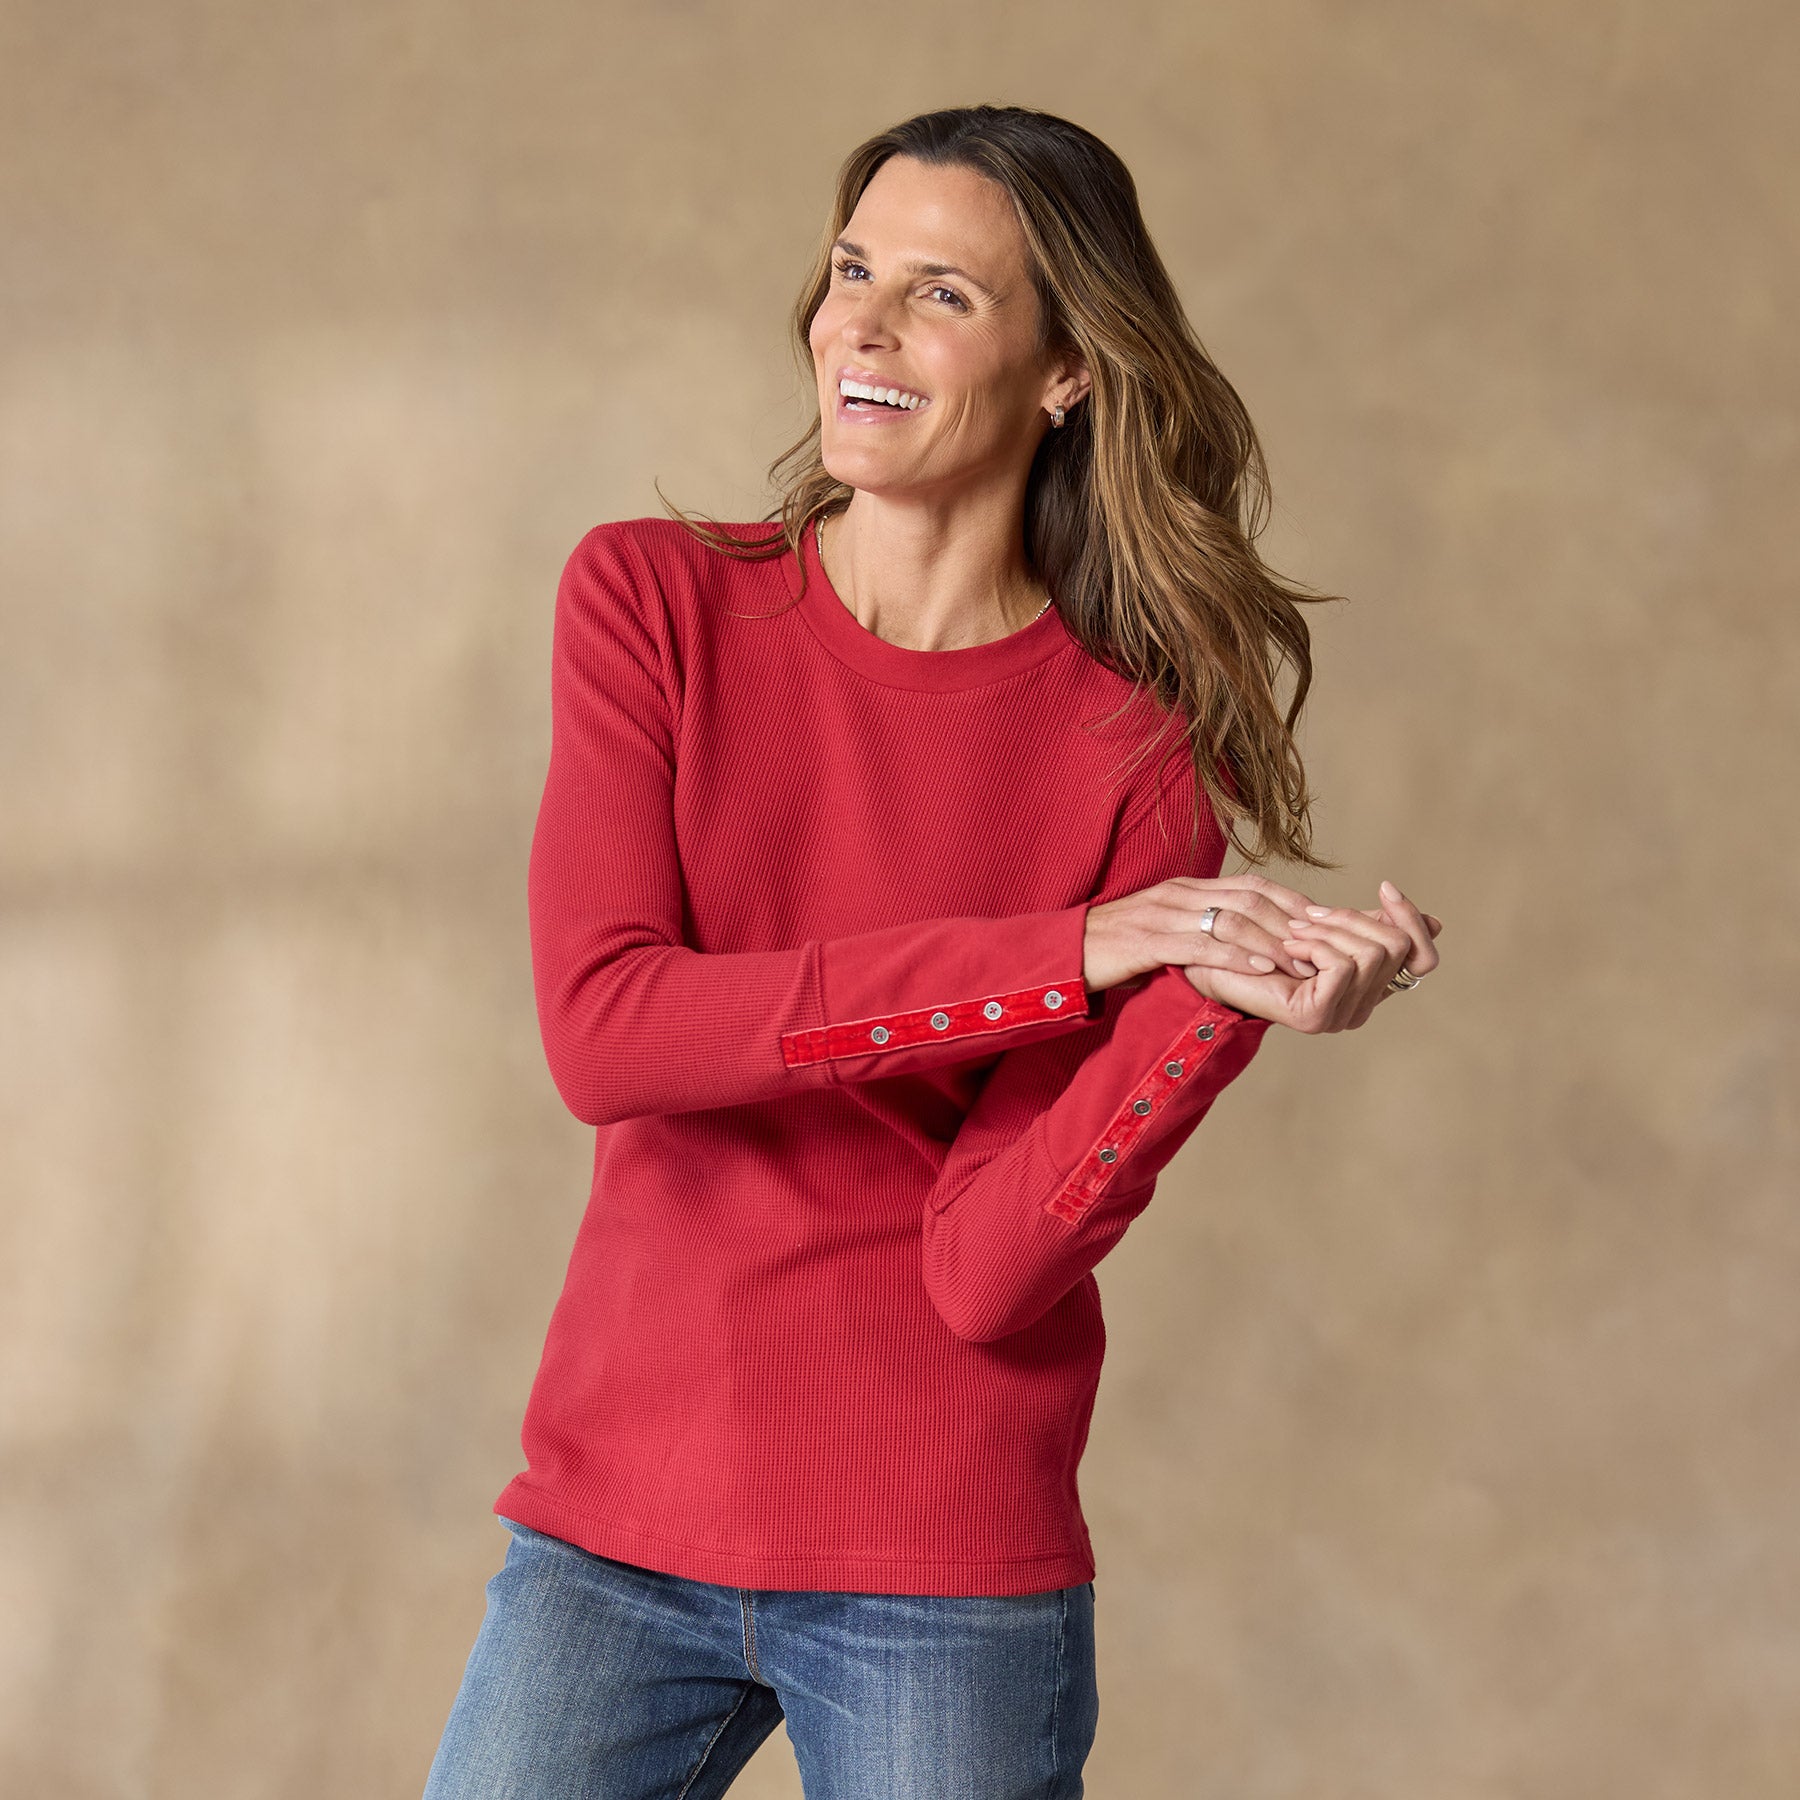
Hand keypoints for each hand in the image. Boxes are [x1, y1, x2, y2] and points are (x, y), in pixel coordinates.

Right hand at [1083, 872, 1330, 991]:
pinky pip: (1200, 946)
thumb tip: (1241, 946)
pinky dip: (1235, 957)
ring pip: (1230, 920)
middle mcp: (1179, 894)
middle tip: (1323, 946)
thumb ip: (1198, 930)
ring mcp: (1162, 915)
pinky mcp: (1146, 942)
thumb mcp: (1162, 929)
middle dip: (1290, 922)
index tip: (1321, 922)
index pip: (1251, 885)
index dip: (1290, 902)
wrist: (1064, 953)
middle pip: (1249, 898)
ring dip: (1271, 942)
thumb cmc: (1114, 948)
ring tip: (1300, 962)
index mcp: (1186, 887)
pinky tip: (1260, 970)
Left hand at [1182, 879, 1442, 1032]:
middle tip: (1313, 916)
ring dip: (1331, 930)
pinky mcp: (1317, 1017)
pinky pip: (1342, 967)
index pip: (1424, 958)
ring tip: (1296, 930)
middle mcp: (1363, 1007)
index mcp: (1371, 986)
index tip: (1384, 887)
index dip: (1410, 919)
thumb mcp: (1328, 927)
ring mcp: (1341, 1015)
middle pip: (1398, 948)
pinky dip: (1317, 946)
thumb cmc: (1264, 942)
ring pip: (1372, 954)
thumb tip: (1436, 921)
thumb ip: (1373, 925)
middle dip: (1355, 919)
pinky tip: (1290, 945)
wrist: (1212, 962)